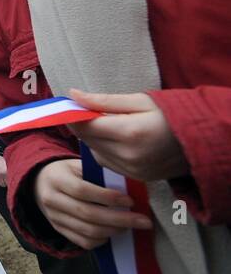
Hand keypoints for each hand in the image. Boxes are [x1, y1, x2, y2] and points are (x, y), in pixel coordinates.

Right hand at [32, 158, 152, 250]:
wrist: (40, 183)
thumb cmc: (67, 172)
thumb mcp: (78, 165)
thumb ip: (98, 174)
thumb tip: (130, 185)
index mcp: (56, 179)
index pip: (83, 191)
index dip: (108, 197)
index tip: (130, 201)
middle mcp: (51, 200)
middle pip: (87, 214)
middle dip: (119, 219)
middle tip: (143, 221)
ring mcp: (54, 218)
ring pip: (87, 231)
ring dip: (113, 230)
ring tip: (131, 226)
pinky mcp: (59, 230)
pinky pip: (83, 242)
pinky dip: (102, 240)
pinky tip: (113, 232)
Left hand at [66, 90, 189, 181]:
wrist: (204, 139)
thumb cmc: (173, 114)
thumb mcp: (139, 101)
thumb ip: (103, 101)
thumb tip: (73, 95)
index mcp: (129, 133)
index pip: (86, 126)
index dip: (73, 115)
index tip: (68, 106)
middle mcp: (129, 155)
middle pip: (88, 141)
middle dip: (82, 126)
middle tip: (85, 111)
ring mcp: (134, 170)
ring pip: (95, 153)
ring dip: (93, 139)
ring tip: (106, 124)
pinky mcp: (138, 177)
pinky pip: (108, 164)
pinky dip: (104, 151)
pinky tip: (115, 139)